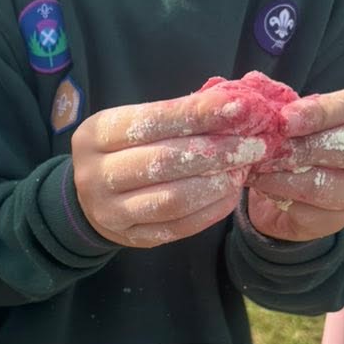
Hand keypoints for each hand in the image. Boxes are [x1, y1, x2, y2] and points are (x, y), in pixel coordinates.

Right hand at [71, 86, 266, 247]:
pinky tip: (229, 194)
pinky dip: (211, 210)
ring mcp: (110, 211)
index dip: (198, 114)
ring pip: (173, 199)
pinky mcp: (130, 238)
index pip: (151, 121)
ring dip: (217, 184)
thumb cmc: (124, 150)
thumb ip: (177, 115)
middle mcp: (95, 174)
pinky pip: (179, 227)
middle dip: (216, 152)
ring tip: (243, 170)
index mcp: (95, 135)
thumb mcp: (135, 123)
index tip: (240, 107)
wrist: (89, 198)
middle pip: (164, 162)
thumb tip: (235, 105)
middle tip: (254, 145)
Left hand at [247, 90, 343, 240]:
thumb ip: (285, 106)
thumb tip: (251, 85)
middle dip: (295, 147)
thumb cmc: (295, 142)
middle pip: (338, 149)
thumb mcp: (294, 118)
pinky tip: (257, 182)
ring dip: (277, 173)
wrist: (293, 191)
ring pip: (318, 183)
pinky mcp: (334, 218)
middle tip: (261, 146)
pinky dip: (274, 192)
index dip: (320, 114)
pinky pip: (302, 206)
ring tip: (252, 165)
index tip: (284, 120)